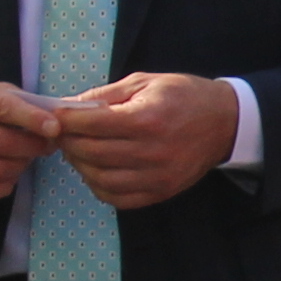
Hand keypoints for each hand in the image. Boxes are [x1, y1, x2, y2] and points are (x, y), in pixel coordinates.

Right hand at [0, 76, 58, 204]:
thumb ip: (17, 100)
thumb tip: (54, 116)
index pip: (3, 108)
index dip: (33, 119)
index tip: (54, 128)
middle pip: (5, 143)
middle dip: (34, 147)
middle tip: (46, 146)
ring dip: (21, 167)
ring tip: (24, 159)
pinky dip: (5, 185)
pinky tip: (7, 176)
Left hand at [47, 71, 240, 207]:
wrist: (226, 122)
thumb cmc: (184, 96)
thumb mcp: (145, 82)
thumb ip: (105, 95)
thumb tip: (68, 107)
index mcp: (147, 118)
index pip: (92, 123)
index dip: (66, 120)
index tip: (55, 116)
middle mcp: (152, 150)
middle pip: (92, 153)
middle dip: (70, 143)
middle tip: (64, 134)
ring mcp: (158, 175)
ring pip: (100, 179)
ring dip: (81, 166)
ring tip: (79, 153)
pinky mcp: (162, 191)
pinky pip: (118, 198)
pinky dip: (100, 187)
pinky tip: (98, 171)